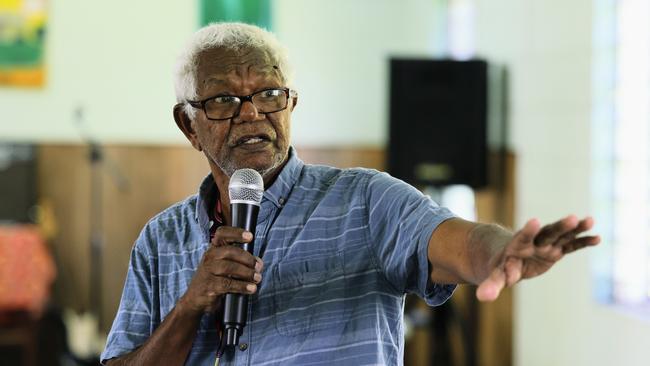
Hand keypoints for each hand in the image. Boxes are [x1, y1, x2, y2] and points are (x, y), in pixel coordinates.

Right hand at [178, 227, 263, 314]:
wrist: (196, 298)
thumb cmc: (214, 279)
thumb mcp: (226, 266)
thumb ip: (243, 262)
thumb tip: (259, 262)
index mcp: (214, 248)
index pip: (222, 234)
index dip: (236, 233)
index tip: (250, 236)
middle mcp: (209, 257)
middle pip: (229, 251)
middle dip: (247, 258)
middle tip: (258, 267)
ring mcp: (207, 271)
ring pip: (228, 267)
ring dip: (246, 273)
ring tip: (257, 278)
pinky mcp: (208, 286)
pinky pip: (227, 284)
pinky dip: (241, 286)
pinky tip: (251, 288)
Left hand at [476, 215, 599, 301]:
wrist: (508, 255)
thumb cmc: (501, 265)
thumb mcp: (496, 275)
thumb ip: (491, 284)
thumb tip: (483, 298)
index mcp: (518, 245)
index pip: (523, 237)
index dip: (529, 231)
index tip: (535, 221)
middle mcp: (534, 242)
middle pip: (547, 232)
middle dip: (559, 226)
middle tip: (572, 218)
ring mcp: (546, 245)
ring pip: (562, 234)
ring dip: (575, 229)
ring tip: (589, 220)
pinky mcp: (556, 250)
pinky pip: (571, 245)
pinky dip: (582, 242)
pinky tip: (597, 238)